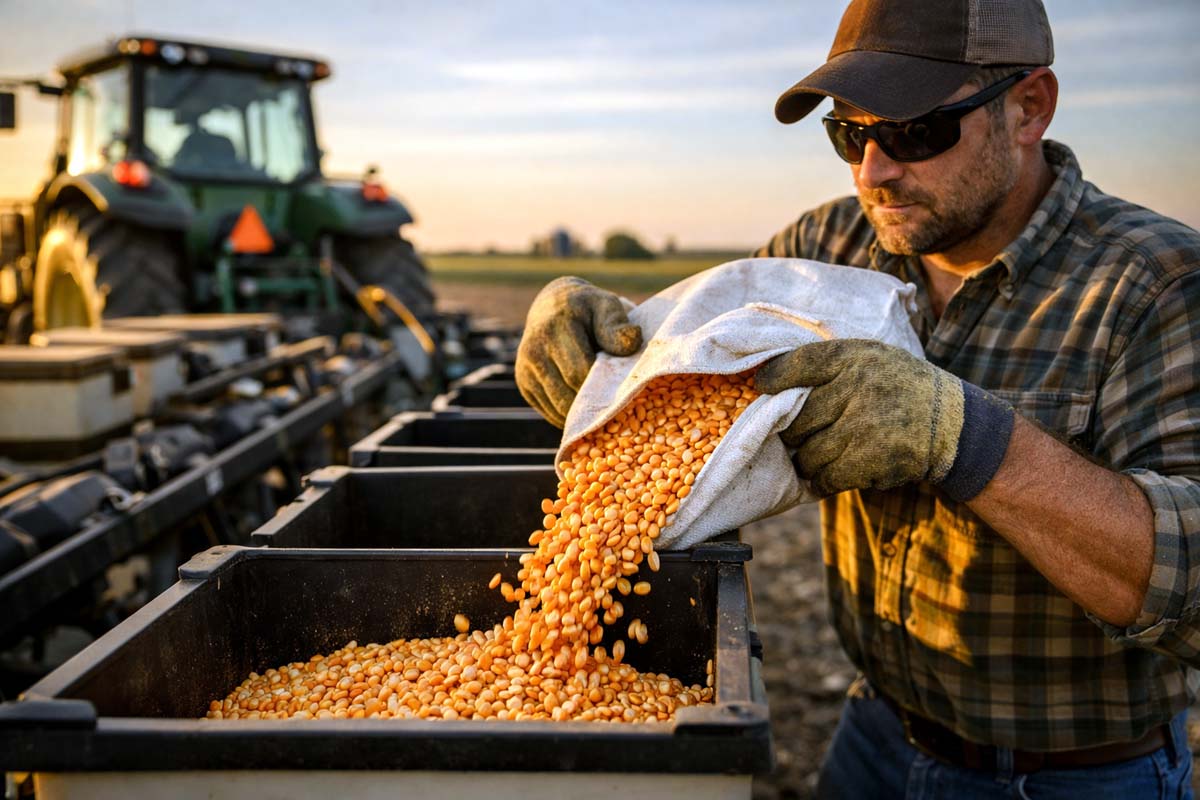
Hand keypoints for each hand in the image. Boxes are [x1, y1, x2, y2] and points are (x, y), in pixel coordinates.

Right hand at [515, 277, 642, 426]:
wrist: (552, 307)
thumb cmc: (588, 310)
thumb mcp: (606, 307)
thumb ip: (617, 325)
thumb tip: (633, 339)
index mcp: (555, 327)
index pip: (579, 372)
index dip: (602, 388)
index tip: (623, 392)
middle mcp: (533, 349)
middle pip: (568, 394)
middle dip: (594, 404)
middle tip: (617, 408)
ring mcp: (525, 368)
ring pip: (559, 408)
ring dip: (583, 413)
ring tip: (602, 406)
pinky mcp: (523, 384)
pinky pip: (550, 412)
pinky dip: (570, 415)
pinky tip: (586, 406)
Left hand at [755, 339, 1013, 498]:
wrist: (953, 424)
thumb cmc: (898, 388)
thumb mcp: (869, 359)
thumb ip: (826, 364)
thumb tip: (765, 381)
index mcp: (853, 357)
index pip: (798, 363)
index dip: (774, 378)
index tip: (761, 387)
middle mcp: (857, 387)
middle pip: (795, 418)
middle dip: (792, 432)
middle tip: (800, 434)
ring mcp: (862, 425)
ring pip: (806, 453)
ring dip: (808, 459)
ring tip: (824, 452)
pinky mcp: (869, 460)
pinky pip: (825, 476)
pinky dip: (824, 479)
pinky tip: (835, 470)